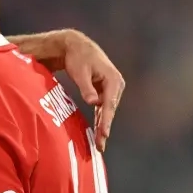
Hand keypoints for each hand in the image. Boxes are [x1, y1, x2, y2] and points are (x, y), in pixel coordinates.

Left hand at [60, 31, 124, 151]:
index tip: (104, 134)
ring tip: (100, 144)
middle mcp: (116, 85)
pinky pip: (103, 108)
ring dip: (103, 126)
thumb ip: (86, 88)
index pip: (109, 104)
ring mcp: (111, 88)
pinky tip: (99, 133)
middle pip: (110, 110)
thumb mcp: (80, 72)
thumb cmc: (77, 57)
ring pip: (107, 111)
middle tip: (100, 145)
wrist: (76, 46)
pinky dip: (100, 119)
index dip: (106, 120)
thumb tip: (93, 102)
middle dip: (105, 128)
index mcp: (113, 80)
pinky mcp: (104, 91)